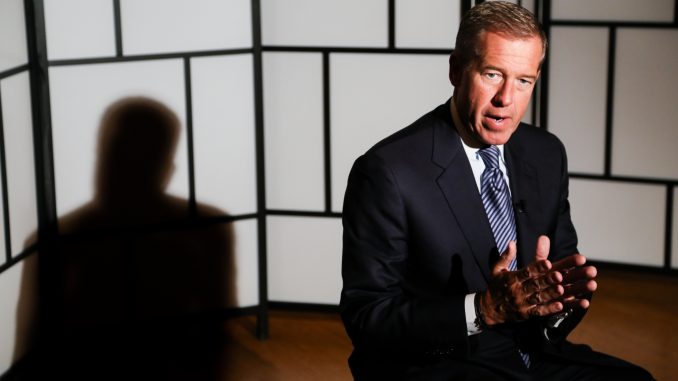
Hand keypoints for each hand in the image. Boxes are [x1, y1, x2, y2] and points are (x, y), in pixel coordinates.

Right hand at [478, 236, 596, 325]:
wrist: (488, 309)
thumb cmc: (496, 286)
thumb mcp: (497, 269)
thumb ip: (506, 256)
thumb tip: (512, 242)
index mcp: (512, 278)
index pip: (527, 272)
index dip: (537, 267)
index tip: (548, 262)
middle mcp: (518, 290)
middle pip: (535, 284)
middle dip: (548, 280)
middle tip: (560, 275)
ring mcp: (523, 303)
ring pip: (539, 297)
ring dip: (551, 294)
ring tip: (562, 289)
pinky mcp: (526, 313)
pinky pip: (539, 311)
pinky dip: (549, 309)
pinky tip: (561, 306)